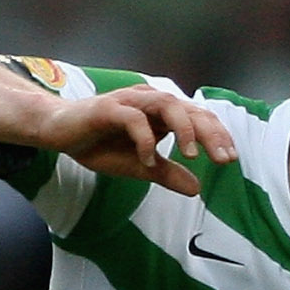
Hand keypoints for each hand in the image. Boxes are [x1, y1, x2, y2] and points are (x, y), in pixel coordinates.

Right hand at [42, 84, 237, 196]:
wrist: (59, 132)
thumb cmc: (99, 144)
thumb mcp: (138, 166)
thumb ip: (166, 173)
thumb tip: (196, 188)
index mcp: (160, 112)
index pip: (196, 117)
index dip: (216, 135)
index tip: (230, 158)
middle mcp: (149, 101)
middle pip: (188, 109)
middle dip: (209, 133)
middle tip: (223, 159)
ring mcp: (129, 102)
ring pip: (166, 105)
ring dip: (182, 129)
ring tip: (189, 155)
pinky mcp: (108, 108)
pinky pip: (133, 119)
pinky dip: (144, 139)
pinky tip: (148, 160)